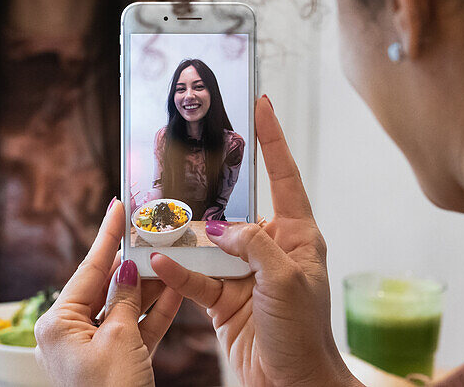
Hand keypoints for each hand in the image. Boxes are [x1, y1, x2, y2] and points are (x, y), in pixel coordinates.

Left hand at [34, 199, 183, 386]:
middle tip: (150, 231)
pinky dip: (153, 314)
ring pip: (123, 308)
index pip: (87, 269)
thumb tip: (126, 271)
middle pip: (105, 286)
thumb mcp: (120, 340)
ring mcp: (91, 350)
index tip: (118, 207)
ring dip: (148, 286)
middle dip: (131, 261)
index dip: (106, 236)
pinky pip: (134, 331)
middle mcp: (69, 334)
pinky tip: (174, 290)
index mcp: (57, 323)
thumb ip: (125, 300)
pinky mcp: (113, 365)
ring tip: (169, 256)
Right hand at [150, 96, 359, 386]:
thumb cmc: (306, 334)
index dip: (272, 140)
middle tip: (183, 160)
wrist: (293, 385)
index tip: (261, 104)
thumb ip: (253, 243)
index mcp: (297, 236)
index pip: (283, 177)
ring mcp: (243, 273)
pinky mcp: (221, 298)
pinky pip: (194, 276)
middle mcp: (269, 249)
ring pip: (206, 242)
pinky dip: (176, 269)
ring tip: (157, 216)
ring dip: (182, 234)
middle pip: (234, 207)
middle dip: (207, 189)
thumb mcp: (286, 280)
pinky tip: (160, 261)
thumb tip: (219, 227)